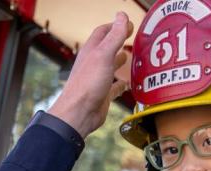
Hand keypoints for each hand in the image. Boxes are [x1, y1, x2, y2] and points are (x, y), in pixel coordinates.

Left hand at [47, 12, 133, 138]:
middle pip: (107, 48)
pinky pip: (114, 87)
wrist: (78, 114)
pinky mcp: (102, 95)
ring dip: (121, 61)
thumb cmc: (87, 84)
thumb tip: (121, 16)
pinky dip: (122, 84)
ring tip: (132, 57)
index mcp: (92, 51)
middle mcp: (94, 64)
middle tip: (131, 38)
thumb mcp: (103, 54)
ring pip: (111, 67)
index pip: (103, 32)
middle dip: (119, 42)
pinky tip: (128, 83)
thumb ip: (115, 36)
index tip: (128, 24)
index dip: (116, 26)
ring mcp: (98, 79)